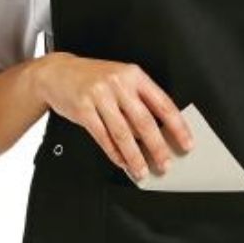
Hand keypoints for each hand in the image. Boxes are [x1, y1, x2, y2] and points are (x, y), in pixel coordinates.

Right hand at [34, 53, 192, 181]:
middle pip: (144, 122)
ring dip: (135, 156)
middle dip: (157, 147)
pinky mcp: (83, 109)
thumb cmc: (93, 78)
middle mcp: (118, 83)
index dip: (177, 127)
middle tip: (165, 164)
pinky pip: (103, 137)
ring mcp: (99, 96)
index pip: (163, 104)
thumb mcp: (121, 80)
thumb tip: (159, 133)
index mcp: (134, 75)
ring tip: (142, 170)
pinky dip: (114, 153)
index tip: (186, 143)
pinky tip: (122, 162)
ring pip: (123, 133)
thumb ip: (139, 101)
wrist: (57, 72)